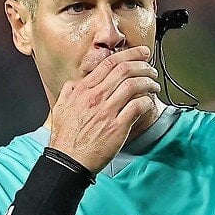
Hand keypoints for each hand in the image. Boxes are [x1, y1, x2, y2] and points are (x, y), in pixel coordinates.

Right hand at [47, 46, 160, 172]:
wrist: (68, 160)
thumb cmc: (65, 138)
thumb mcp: (61, 107)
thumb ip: (69, 91)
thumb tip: (76, 82)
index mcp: (83, 89)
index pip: (109, 63)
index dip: (129, 54)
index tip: (141, 53)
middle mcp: (95, 96)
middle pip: (124, 70)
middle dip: (143, 64)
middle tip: (151, 67)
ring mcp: (107, 111)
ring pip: (133, 85)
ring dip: (148, 82)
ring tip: (154, 84)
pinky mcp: (117, 126)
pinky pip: (137, 106)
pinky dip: (147, 101)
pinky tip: (150, 103)